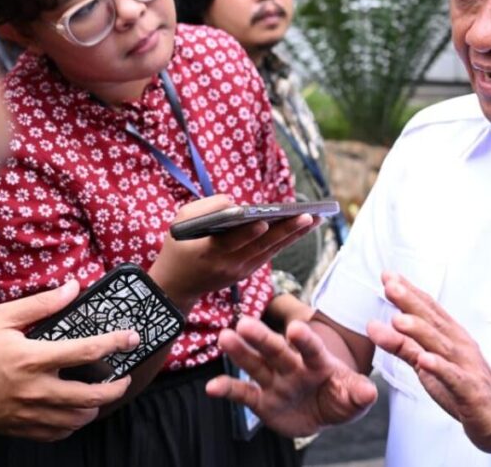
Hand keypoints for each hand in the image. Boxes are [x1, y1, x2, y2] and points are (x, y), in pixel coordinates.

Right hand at [0, 280, 137, 442]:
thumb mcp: (0, 318)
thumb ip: (40, 304)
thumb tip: (73, 287)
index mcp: (32, 358)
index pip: (86, 350)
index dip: (115, 343)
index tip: (132, 337)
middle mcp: (34, 389)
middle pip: (90, 395)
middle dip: (116, 387)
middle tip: (125, 378)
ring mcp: (27, 412)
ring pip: (76, 419)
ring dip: (96, 408)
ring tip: (102, 395)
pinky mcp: (18, 428)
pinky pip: (55, 434)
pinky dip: (71, 425)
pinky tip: (75, 413)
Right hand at [149, 195, 318, 309]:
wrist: (176, 286)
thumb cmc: (178, 245)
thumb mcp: (180, 222)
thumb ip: (206, 209)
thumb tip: (236, 204)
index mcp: (207, 253)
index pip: (231, 242)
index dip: (248, 233)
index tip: (265, 221)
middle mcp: (227, 265)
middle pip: (261, 247)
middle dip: (285, 231)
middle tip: (308, 216)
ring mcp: (239, 271)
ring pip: (270, 251)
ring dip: (294, 235)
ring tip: (315, 219)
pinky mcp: (247, 272)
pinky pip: (269, 254)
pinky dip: (286, 240)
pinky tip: (302, 228)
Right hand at [205, 316, 377, 436]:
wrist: (322, 412)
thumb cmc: (340, 398)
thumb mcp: (354, 398)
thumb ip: (358, 394)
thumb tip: (369, 392)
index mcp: (318, 363)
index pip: (311, 349)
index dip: (305, 340)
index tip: (297, 327)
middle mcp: (293, 367)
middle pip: (277, 350)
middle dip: (262, 338)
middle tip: (245, 323)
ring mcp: (275, 381)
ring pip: (256, 364)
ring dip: (240, 352)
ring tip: (225, 337)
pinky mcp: (261, 399)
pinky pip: (243, 393)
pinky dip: (228, 390)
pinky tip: (211, 387)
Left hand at [366, 272, 490, 459]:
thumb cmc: (465, 387)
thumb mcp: (428, 365)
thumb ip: (402, 345)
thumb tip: (373, 326)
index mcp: (450, 336)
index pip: (428, 309)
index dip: (408, 291)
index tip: (387, 275)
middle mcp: (459, 345)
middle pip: (433, 320)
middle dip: (411, 302)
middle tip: (390, 285)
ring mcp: (466, 366)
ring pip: (441, 345)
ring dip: (420, 331)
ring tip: (398, 319)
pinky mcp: (470, 391)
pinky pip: (454, 378)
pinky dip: (439, 368)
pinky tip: (425, 360)